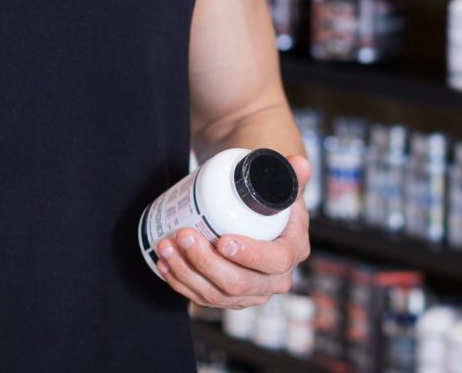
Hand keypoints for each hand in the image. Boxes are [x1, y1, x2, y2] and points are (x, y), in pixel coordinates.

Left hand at [154, 153, 311, 309]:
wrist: (254, 212)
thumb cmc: (266, 197)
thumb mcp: (280, 184)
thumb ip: (291, 172)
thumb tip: (298, 162)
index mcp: (293, 251)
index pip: (274, 261)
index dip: (249, 255)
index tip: (223, 240)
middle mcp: (274, 280)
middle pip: (238, 284)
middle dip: (205, 262)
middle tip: (185, 235)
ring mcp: (250, 293)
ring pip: (215, 295)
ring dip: (185, 272)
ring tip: (166, 245)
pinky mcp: (227, 297)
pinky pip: (202, 298)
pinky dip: (180, 283)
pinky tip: (164, 265)